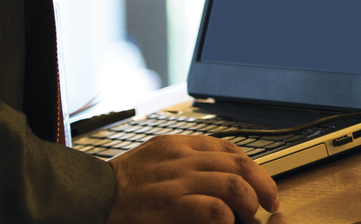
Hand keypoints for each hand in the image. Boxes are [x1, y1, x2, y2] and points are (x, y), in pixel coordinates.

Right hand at [105, 135, 279, 223]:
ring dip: (249, 202)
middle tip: (268, 202)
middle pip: (238, 163)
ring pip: (233, 184)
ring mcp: (177, 182)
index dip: (252, 166)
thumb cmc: (122, 182)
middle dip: (262, 184)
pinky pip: (213, 210)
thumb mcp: (154, 157)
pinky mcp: (171, 206)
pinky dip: (228, 218)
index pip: (227, 147)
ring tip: (250, 216)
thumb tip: (215, 174)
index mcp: (178, 144)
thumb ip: (182, 159)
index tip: (261, 183)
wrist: (92, 194)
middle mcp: (182, 158)